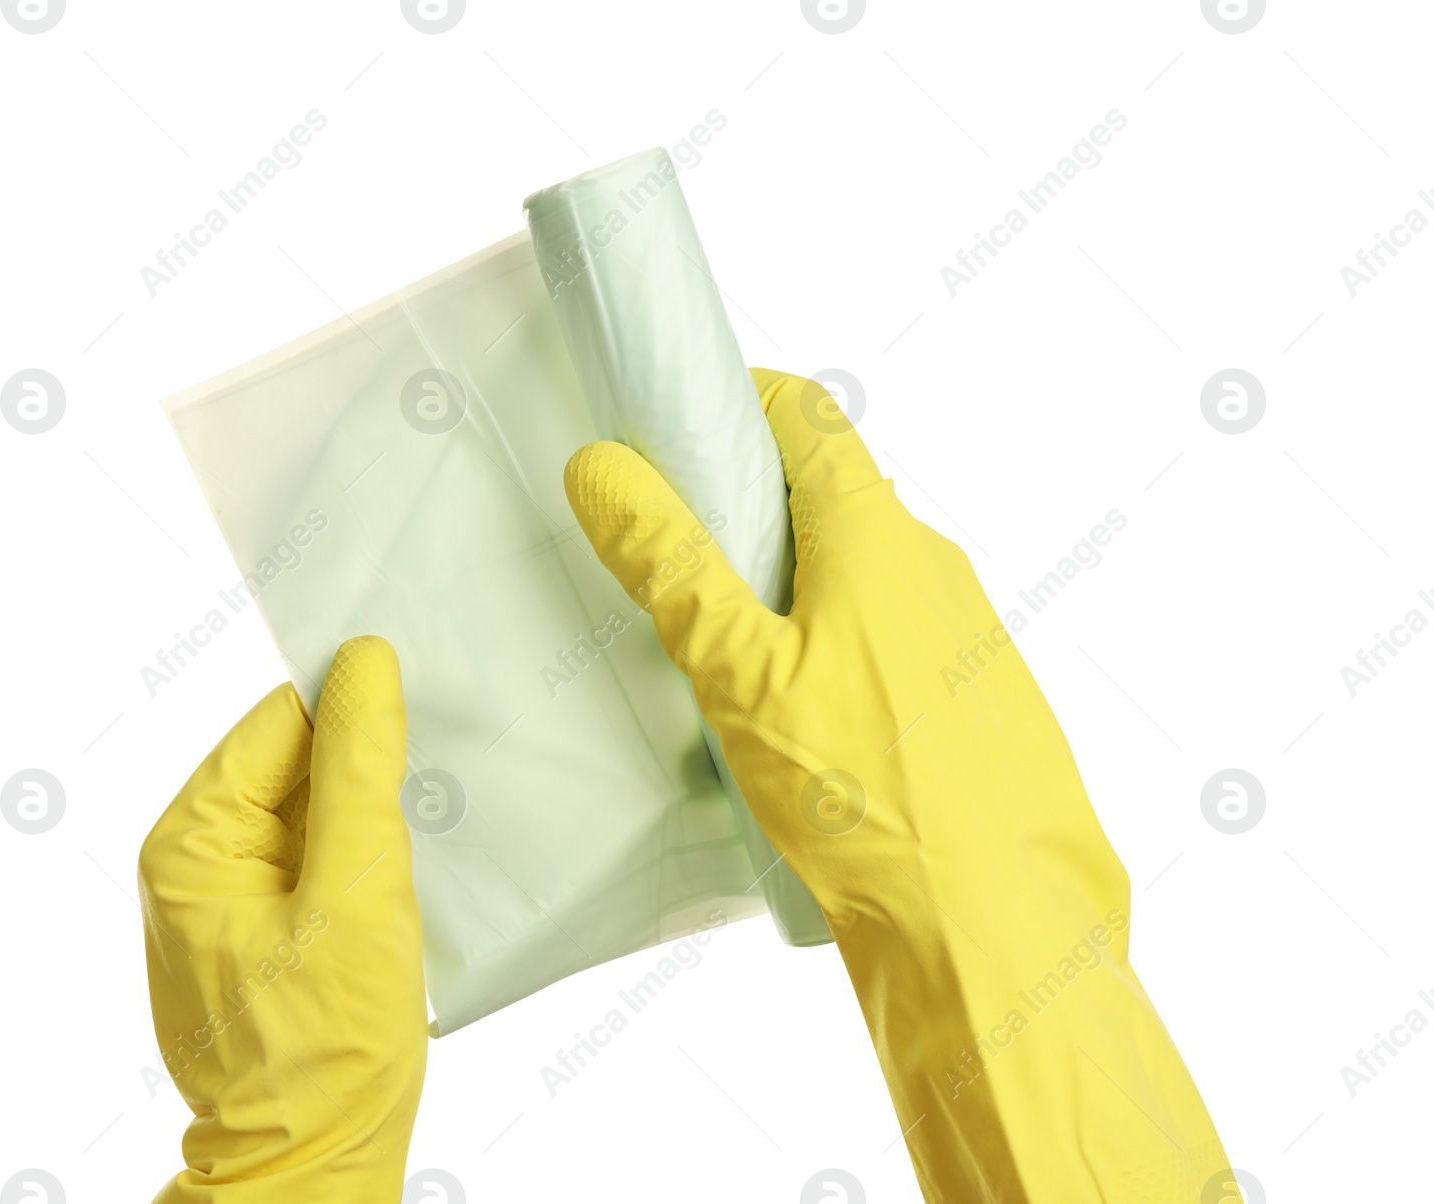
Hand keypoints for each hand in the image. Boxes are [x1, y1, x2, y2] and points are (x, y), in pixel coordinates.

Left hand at [139, 636, 424, 1202]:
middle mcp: (192, 862)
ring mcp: (223, 901)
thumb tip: (364, 660)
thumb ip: (359, 769)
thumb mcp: (358, 891)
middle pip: (290, 762)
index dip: (351, 702)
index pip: (277, 722)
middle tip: (437, 770)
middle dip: (362, 763)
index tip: (424, 696)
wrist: (316, 1165)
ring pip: (308, 810)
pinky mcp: (258, 933)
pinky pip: (312, 860)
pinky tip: (401, 877)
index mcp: (191, 841)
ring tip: (422, 832)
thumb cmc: (328, 1044)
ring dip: (366, 813)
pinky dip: (359, 857)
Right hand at [564, 369, 1231, 1202]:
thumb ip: (669, 564)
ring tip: (728, 655)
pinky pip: (897, 641)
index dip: (738, 402)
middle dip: (750, 507)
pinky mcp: (980, 701)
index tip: (677, 425)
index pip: (806, 415)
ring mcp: (966, 635)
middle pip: (832, 495)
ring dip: (795, 586)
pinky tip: (804, 724)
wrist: (996, 925)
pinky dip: (840, 647)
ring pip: (865, 576)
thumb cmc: (865, 791)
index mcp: (876, 535)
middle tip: (676, 557)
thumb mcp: (737, 672)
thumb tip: (603, 466)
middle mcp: (934, 566)